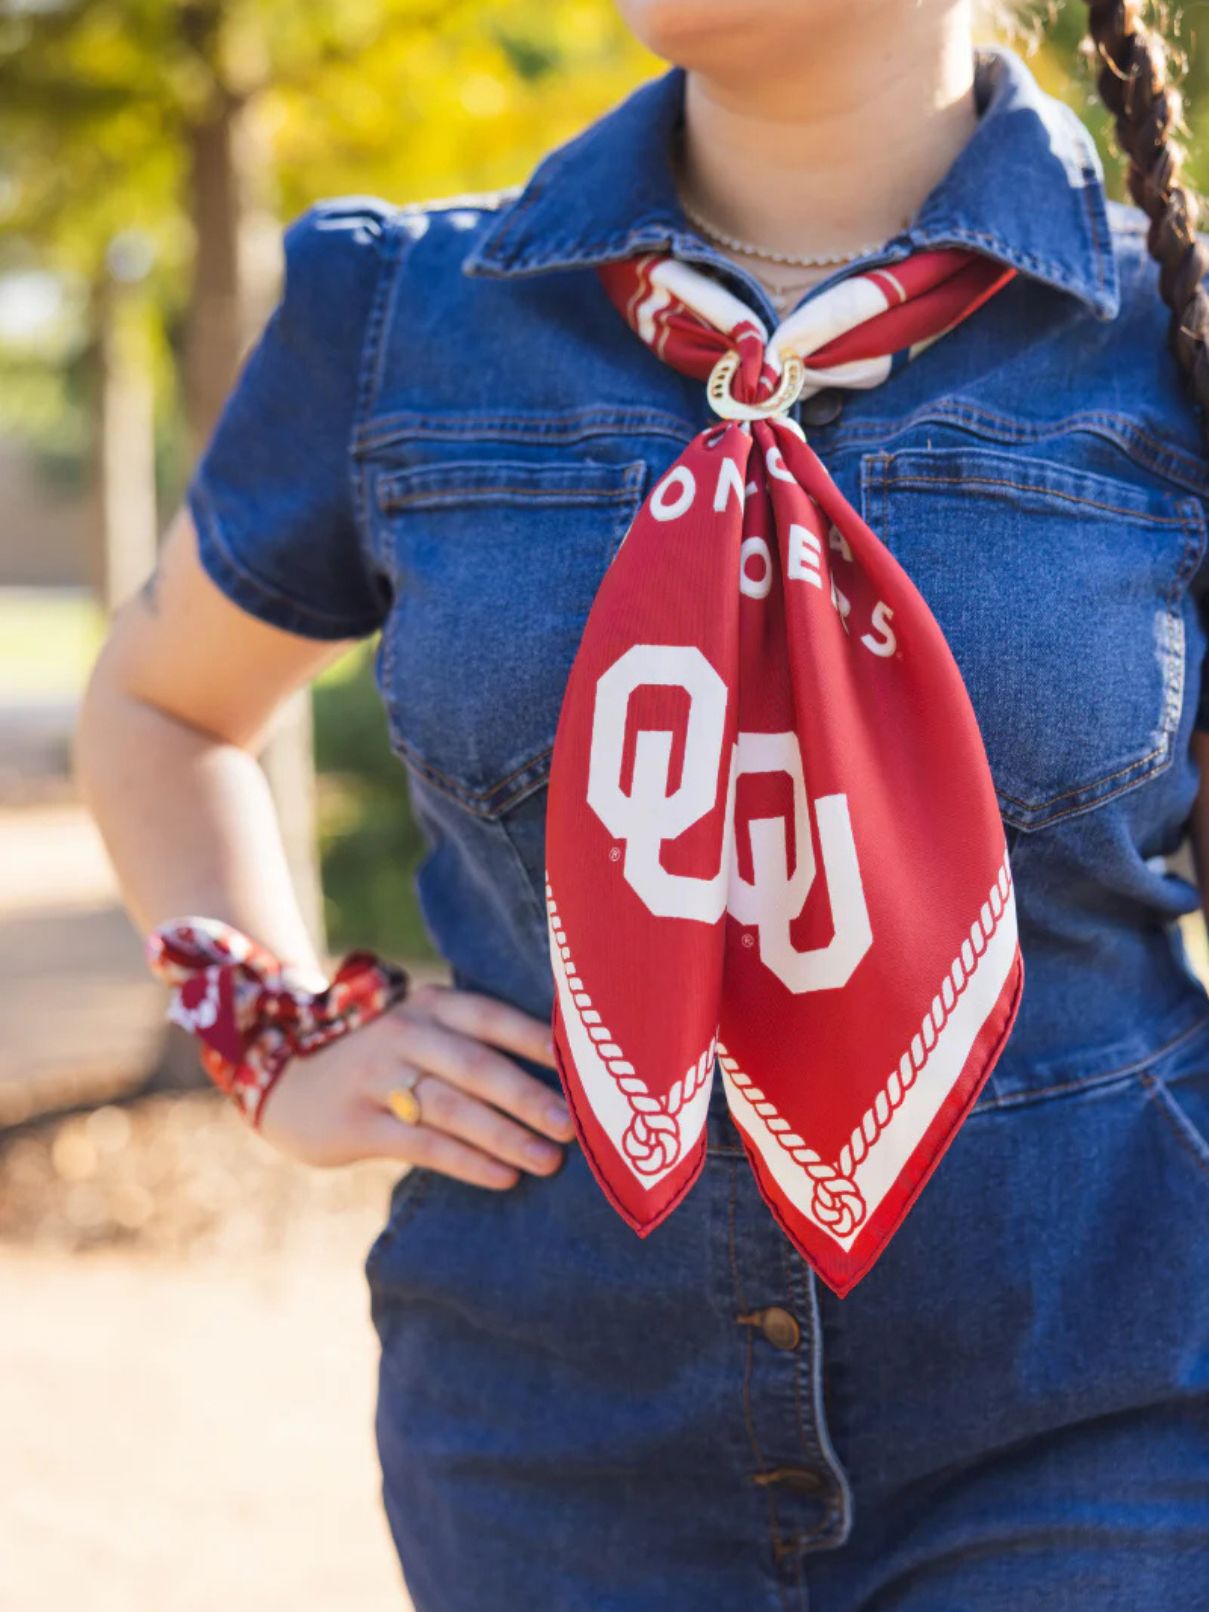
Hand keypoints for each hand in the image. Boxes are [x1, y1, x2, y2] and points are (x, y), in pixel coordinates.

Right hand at [257, 981, 575, 1188]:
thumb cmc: (385, 1061)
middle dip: (530, 1097)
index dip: (540, 1041)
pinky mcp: (357, 1124)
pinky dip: (468, 1162)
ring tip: (549, 1160)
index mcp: (431, 1005)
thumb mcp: (422, 1034)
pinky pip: (423, 1145)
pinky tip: (503, 1176)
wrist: (286, 1080)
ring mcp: (376, 1077)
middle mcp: (405, 1034)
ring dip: (506, 1136)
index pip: (494, 1018)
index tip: (587, 1068)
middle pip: (478, 1066)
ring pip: (453, 1109)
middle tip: (574, 1126)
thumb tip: (563, 1077)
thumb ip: (475, 1045)